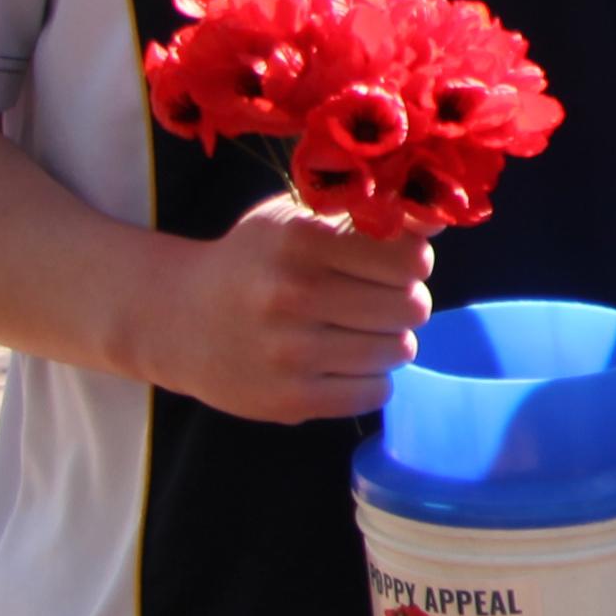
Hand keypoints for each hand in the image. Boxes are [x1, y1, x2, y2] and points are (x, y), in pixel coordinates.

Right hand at [131, 195, 429, 423]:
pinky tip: (342, 362)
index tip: (393, 263)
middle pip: (411, 307)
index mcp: (299, 239)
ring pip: (398, 351)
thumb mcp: (299, 219)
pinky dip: (370, 378)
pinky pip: (374, 392)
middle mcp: (292, 294)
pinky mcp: (288, 400)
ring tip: (356, 330)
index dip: (412, 261)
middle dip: (405, 302)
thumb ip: (369, 214)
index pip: (410, 258)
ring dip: (389, 341)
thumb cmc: (254, 260)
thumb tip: (439, 214)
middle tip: (378, 300)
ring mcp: (289, 353)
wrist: (176, 319)